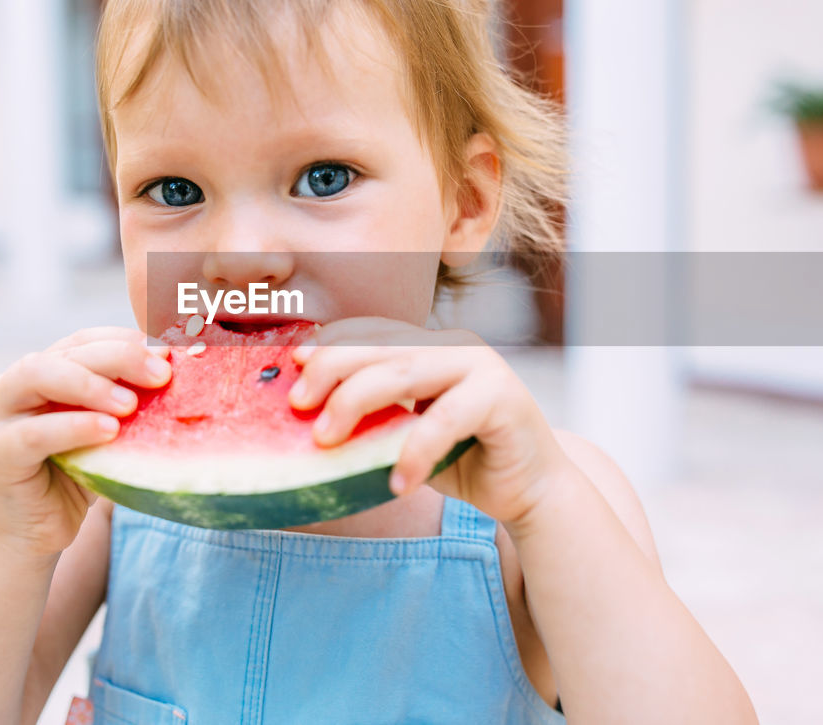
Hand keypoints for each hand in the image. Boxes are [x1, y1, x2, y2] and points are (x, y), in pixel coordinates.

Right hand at [0, 327, 170, 557]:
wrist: (32, 536)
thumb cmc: (76, 477)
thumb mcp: (107, 433)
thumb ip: (128, 403)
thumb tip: (179, 373)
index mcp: (42, 372)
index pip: (83, 340)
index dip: (125, 340)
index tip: (167, 351)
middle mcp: (13, 385)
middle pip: (65, 354)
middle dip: (118, 357)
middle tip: (160, 375)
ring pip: (38, 376)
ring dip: (90, 384)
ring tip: (131, 404)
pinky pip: (34, 433)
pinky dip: (74, 427)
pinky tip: (109, 432)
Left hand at [288, 317, 566, 526]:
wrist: (530, 491)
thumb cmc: (463, 461)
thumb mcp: (406, 434)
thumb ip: (373, 417)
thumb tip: (307, 420)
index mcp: (429, 347)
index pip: (371, 331)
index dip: (330, 342)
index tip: (292, 364)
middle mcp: (454, 346)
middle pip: (378, 347)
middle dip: (331, 371)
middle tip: (298, 406)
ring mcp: (480, 366)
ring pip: (403, 372)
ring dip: (356, 404)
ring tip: (327, 442)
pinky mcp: (502, 397)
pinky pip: (443, 420)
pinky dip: (413, 453)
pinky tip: (396, 483)